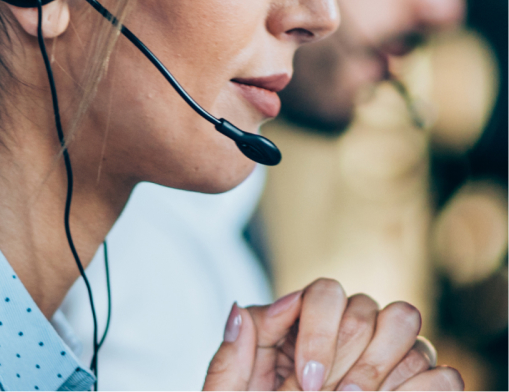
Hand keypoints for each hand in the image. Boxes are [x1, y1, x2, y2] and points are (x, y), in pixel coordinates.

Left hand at [202, 279, 462, 390]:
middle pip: (367, 307)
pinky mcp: (418, 389)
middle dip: (348, 358)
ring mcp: (385, 360)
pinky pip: (442, 375)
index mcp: (299, 328)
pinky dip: (422, 390)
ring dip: (381, 369)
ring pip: (406, 326)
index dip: (320, 331)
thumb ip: (231, 357)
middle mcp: (345, 334)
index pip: (326, 293)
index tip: (307, 380)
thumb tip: (239, 310)